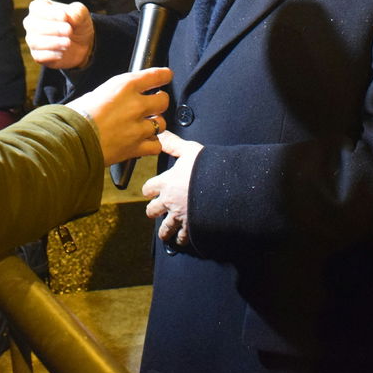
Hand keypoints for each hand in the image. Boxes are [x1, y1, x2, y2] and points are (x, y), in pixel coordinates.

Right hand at [23, 0, 93, 68]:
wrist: (82, 43)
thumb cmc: (77, 23)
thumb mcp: (81, 13)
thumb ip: (76, 12)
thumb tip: (67, 16)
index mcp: (39, 7)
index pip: (37, 9)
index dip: (50, 13)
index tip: (65, 17)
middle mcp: (31, 23)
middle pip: (33, 26)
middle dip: (53, 29)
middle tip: (69, 31)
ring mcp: (32, 40)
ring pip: (35, 42)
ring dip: (53, 42)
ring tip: (68, 42)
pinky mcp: (37, 55)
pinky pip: (38, 56)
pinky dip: (51, 55)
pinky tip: (62, 53)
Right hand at [65, 66, 171, 165]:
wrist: (70, 140)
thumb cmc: (76, 116)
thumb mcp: (96, 93)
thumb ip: (116, 94)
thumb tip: (125, 96)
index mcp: (124, 86)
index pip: (156, 76)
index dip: (163, 76)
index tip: (166, 76)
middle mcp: (135, 105)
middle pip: (164, 100)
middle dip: (160, 102)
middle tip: (153, 105)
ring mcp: (138, 127)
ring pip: (162, 123)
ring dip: (155, 124)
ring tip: (144, 126)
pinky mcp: (136, 147)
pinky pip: (156, 145)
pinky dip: (151, 144)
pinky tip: (142, 142)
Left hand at [143, 131, 202, 247]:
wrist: (224, 186)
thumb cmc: (207, 167)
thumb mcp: (189, 150)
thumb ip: (173, 143)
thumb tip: (160, 133)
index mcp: (166, 182)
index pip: (148, 188)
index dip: (149, 189)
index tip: (151, 189)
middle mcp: (169, 201)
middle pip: (152, 210)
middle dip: (153, 210)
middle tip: (155, 210)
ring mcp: (180, 216)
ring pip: (165, 228)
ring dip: (165, 230)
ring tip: (165, 233)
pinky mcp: (191, 227)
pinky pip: (182, 237)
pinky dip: (182, 239)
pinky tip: (182, 239)